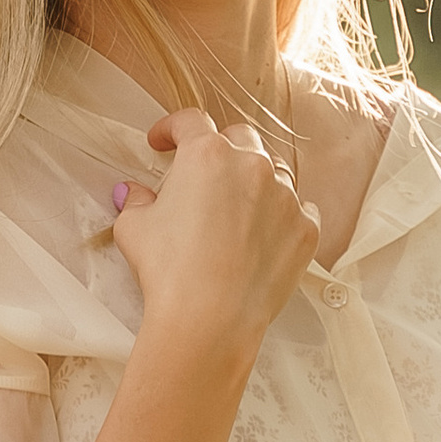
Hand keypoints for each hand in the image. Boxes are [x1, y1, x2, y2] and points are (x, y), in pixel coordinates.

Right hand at [112, 107, 317, 360]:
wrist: (210, 319)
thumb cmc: (169, 271)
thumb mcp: (134, 228)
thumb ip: (136, 201)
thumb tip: (134, 194)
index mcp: (207, 155)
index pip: (190, 122)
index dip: (172, 128)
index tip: (163, 142)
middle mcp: (251, 166)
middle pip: (239, 138)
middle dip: (220, 150)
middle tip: (202, 177)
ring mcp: (285, 196)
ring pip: (273, 172)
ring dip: (254, 182)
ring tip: (235, 209)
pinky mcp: (305, 229)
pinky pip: (301, 209)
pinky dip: (283, 215)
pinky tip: (266, 232)